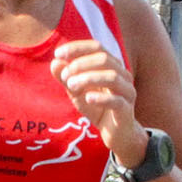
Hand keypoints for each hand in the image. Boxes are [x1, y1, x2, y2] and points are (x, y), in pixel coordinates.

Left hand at [50, 39, 147, 167]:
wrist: (115, 133)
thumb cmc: (97, 108)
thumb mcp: (77, 92)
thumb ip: (66, 78)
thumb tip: (55, 62)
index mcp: (112, 66)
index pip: (97, 47)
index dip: (77, 48)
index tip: (58, 54)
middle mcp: (123, 75)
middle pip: (104, 59)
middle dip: (81, 64)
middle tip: (65, 76)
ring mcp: (127, 92)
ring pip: (112, 77)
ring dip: (88, 78)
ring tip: (71, 86)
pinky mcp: (127, 110)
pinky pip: (116, 100)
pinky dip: (100, 98)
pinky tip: (87, 98)